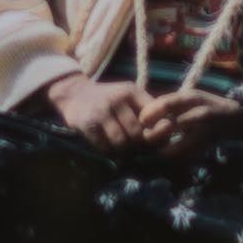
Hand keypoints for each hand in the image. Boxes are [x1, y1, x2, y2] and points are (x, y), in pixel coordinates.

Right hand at [45, 75, 217, 150]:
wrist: (74, 93)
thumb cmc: (108, 98)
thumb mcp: (128, 96)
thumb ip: (146, 110)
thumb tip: (168, 133)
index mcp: (132, 92)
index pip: (153, 115)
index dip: (157, 132)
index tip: (154, 140)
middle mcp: (118, 99)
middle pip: (137, 134)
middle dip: (137, 144)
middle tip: (134, 147)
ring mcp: (102, 111)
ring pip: (121, 142)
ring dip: (122, 150)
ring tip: (120, 147)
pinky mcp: (88, 124)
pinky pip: (104, 147)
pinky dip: (107, 151)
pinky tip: (106, 145)